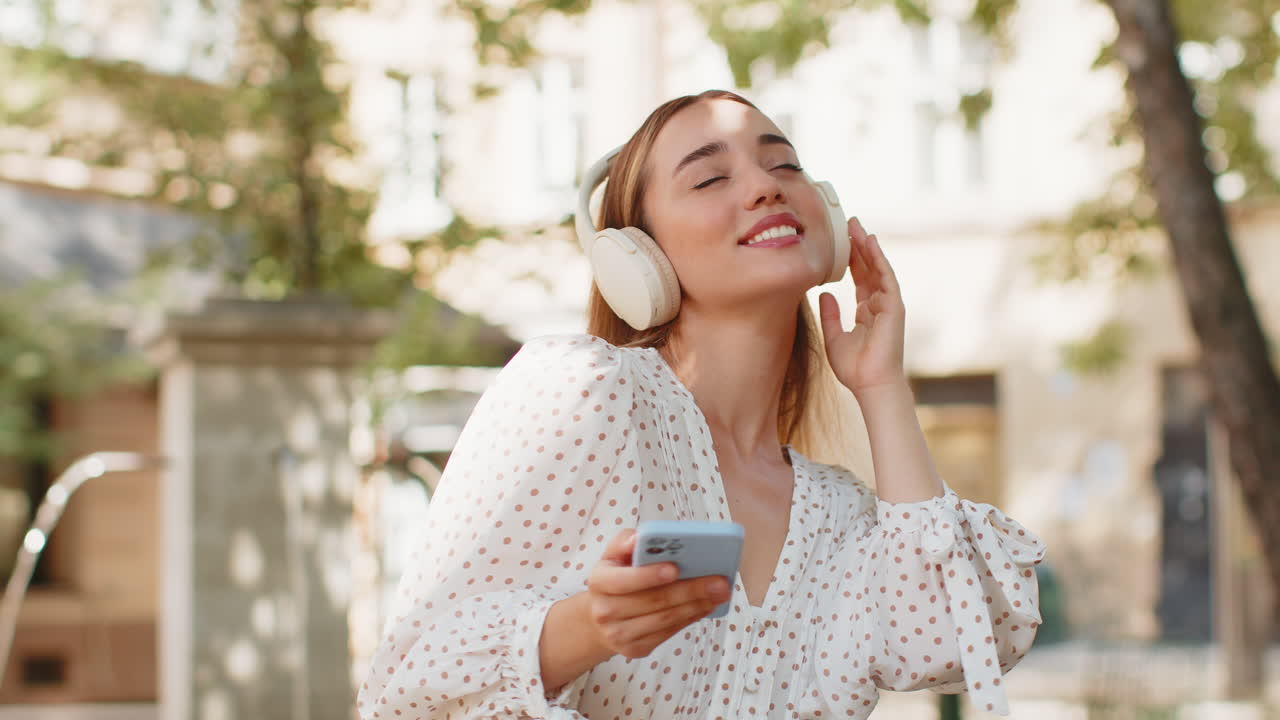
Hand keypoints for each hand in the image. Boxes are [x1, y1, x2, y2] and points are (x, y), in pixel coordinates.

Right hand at [583, 529, 730, 658]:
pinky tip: (706, 605)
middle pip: (653, 601)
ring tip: (720, 592)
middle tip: (719, 580)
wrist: (599, 617)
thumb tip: (640, 538)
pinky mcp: (635, 649)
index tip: (676, 568)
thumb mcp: (613, 554)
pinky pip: (668, 633)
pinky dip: (690, 618)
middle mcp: (605, 611)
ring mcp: (619, 634)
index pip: (624, 580)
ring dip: (696, 605)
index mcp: (598, 581)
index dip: (649, 575)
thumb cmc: (615, 576)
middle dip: (690, 590)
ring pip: (665, 620)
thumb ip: (626, 541)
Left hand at [818, 217, 906, 395]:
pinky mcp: (894, 307)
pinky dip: (879, 259)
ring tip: (857, 226)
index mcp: (867, 311)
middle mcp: (879, 304)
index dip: (850, 259)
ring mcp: (888, 304)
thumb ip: (830, 314)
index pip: (859, 278)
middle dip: (859, 246)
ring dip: (868, 247)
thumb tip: (823, 293)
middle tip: (849, 223)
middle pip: (869, 268)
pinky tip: (870, 243)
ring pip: (878, 268)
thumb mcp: (834, 336)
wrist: (871, 384)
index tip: (840, 241)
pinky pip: (886, 277)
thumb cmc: (854, 368)